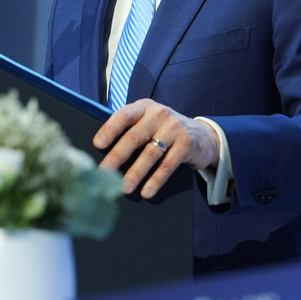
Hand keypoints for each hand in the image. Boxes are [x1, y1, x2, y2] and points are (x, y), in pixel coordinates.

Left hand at [94, 98, 220, 198]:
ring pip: (150, 153)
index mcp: (144, 107)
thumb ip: (130, 130)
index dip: (110, 129)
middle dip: (118, 155)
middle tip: (104, 172)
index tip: (98, 144)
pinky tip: (146, 192)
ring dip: (136, 172)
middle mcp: (159, 114)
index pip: (124, 115)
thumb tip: (103, 153)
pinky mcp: (186, 144)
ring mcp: (174, 128)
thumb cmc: (164, 130)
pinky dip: (156, 180)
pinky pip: (168, 165)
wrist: (202, 135)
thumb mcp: (148, 122)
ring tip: (123, 187)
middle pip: (135, 136)